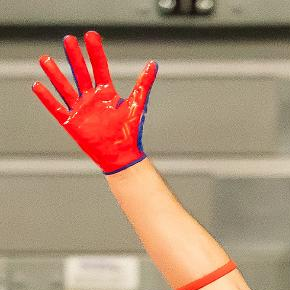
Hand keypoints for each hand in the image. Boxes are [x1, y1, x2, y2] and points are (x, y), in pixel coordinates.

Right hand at [33, 31, 156, 174]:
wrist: (122, 157)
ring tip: (45, 58)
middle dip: (75, 57)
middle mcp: (91, 99)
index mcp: (106, 93)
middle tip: (68, 39)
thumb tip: (153, 64)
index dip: (95, 52)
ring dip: (55, 74)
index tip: (90, 35)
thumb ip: (143, 84)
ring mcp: (81, 110)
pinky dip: (47, 99)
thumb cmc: (130, 133)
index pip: (99, 68)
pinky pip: (56, 109)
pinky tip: (37, 86)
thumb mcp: (136, 105)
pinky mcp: (72, 123)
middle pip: (80, 73)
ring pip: (65, 88)